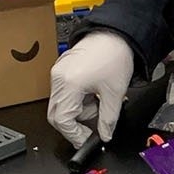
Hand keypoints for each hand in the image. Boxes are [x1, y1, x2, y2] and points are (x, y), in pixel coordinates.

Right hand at [47, 31, 135, 145]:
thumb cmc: (115, 55)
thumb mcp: (114, 93)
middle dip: (75, 123)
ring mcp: (58, 73)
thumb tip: (104, 134)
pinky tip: (93, 93)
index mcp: (69, 84)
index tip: (86, 140)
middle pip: (57, 114)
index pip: (62, 120)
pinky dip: (78, 99)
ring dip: (80, 110)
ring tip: (99, 101)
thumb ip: (108, 119)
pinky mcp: (62, 69)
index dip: (74, 134)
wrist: (116, 33)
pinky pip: (65, 92)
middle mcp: (58, 78)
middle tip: (92, 127)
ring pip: (62, 104)